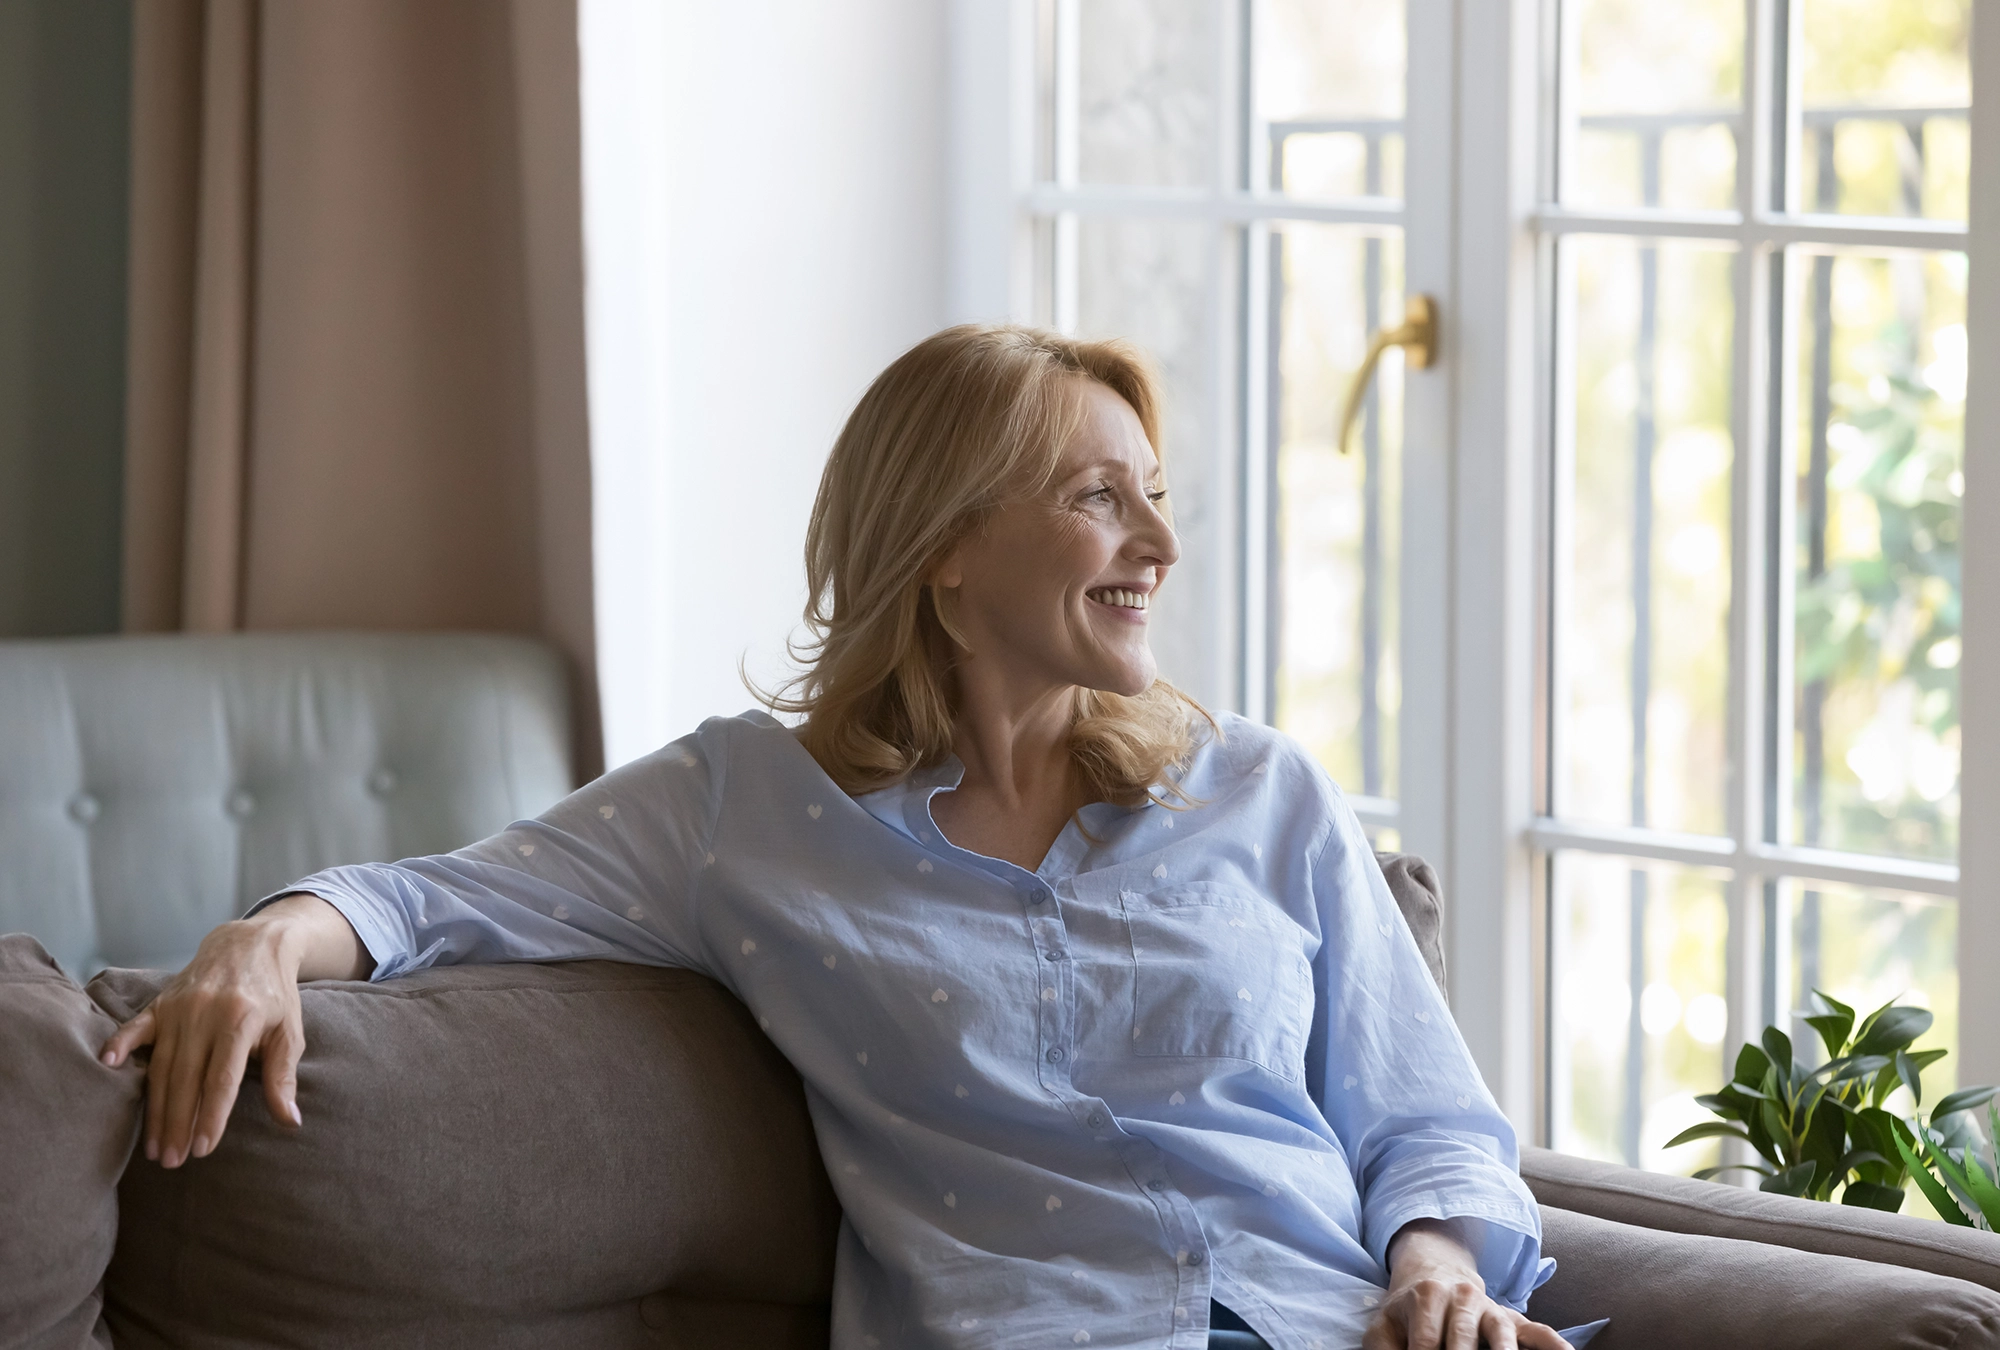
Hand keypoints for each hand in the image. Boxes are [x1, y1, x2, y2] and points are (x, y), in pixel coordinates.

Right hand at [98, 894, 368, 1167]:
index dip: (211, 1116)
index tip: (203, 1150)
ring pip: (161, 1066)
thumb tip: (291, 1121)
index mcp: (240, 1021)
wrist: (251, 944)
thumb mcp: (289, 1032)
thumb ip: (283, 1076)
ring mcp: (178, 1008)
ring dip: (155, 1108)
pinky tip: (107, 1067)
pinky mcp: (159, 1003)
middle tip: (172, 1161)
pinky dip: (120, 1045)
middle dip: (178, 1123)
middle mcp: (205, 1015)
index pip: (221, 1079)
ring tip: (154, 1146)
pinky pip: (135, 1028)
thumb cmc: (274, 995)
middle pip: (186, 1079)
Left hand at [1363, 1219, 1571, 1349]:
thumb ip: (1384, 1349)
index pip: (1427, 1342)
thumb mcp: (1384, 1327)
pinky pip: (1537, 1330)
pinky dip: (1553, 1343)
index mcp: (1426, 1297)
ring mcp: (1490, 1308)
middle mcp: (1462, 1298)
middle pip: (1464, 1340)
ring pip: (1502, 1333)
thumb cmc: (1406, 1313)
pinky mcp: (1511, 1318)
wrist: (1433, 1275)